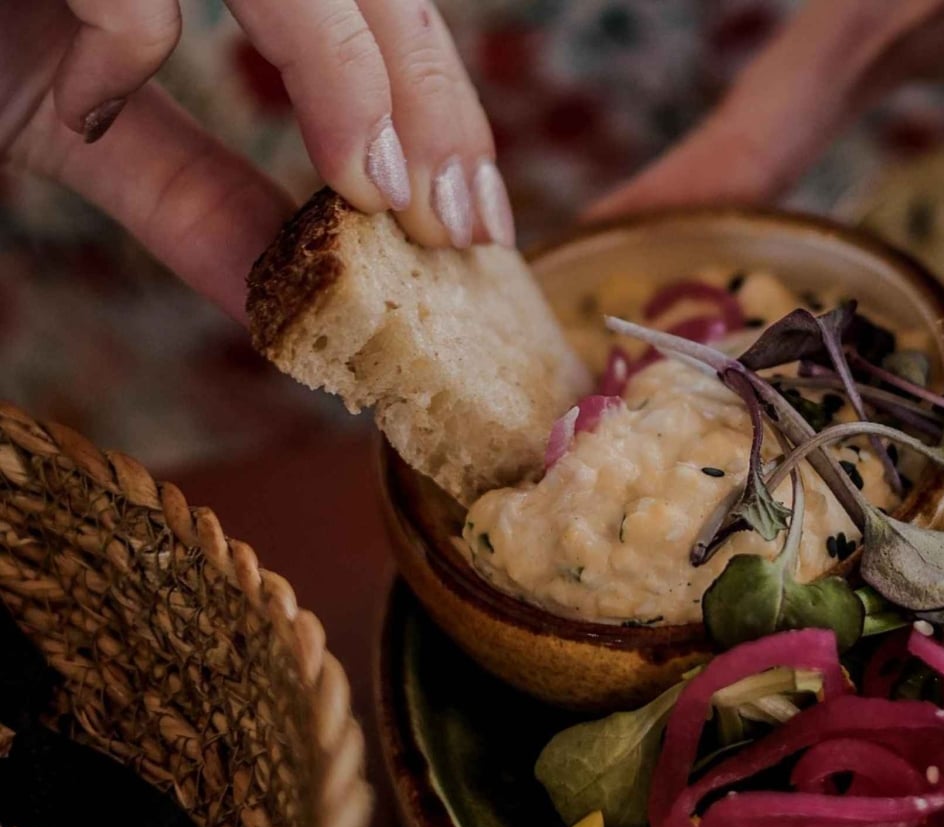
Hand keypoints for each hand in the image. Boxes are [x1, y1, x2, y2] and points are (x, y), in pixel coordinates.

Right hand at [2, 0, 510, 323]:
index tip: (476, 226)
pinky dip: (127, 26)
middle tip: (454, 225)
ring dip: (344, 69)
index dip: (441, 112)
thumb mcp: (76, 118)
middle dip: (425, 98)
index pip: (377, 9)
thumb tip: (293, 291)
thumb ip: (187, 189)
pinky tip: (88, 86)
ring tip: (371, 191)